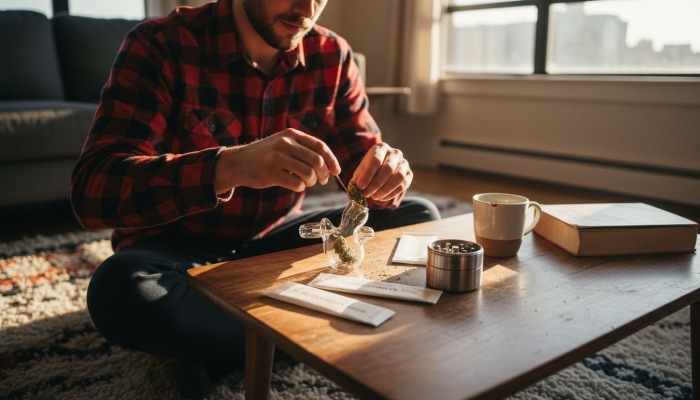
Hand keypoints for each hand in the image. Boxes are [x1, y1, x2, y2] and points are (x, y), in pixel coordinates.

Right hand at [215, 128, 340, 192]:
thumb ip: (303, 148)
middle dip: (323, 174)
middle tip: (322, 180)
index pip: (320, 146)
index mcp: (291, 134)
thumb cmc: (266, 156)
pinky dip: (300, 187)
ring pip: (308, 173)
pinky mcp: (271, 173)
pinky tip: (294, 184)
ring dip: (311, 182)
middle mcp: (285, 143)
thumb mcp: (283, 143)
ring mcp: (278, 158)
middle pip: (317, 161)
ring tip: (306, 182)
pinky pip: (297, 184)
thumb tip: (329, 164)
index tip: (336, 171)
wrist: (239, 162)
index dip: (332, 160)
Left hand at [351, 143, 411, 201]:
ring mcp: (404, 163)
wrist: (383, 166)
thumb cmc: (370, 168)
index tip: (360, 186)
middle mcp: (395, 153)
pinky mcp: (409, 174)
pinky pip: (403, 185)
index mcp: (381, 148)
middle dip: (375, 184)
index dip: (368, 174)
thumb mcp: (361, 170)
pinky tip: (382, 198)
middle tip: (366, 194)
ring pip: (398, 177)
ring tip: (374, 197)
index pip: (376, 160)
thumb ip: (357, 179)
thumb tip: (353, 190)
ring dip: (385, 190)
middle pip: (388, 169)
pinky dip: (392, 194)